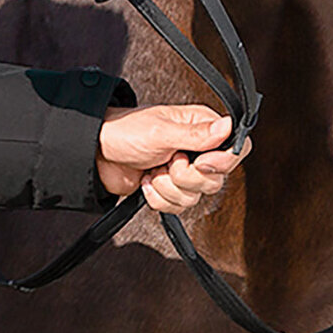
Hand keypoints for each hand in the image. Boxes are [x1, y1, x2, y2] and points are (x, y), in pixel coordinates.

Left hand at [96, 105, 250, 212]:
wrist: (96, 152)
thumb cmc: (125, 131)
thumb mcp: (161, 131)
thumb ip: (196, 135)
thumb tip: (228, 125)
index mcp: (201, 127)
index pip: (236, 148)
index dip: (223, 161)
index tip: (201, 162)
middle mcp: (197, 150)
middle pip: (216, 179)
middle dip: (186, 177)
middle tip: (168, 161)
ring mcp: (183, 171)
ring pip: (195, 196)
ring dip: (167, 187)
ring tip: (152, 169)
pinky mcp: (169, 189)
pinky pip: (177, 207)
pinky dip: (158, 198)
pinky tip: (147, 180)